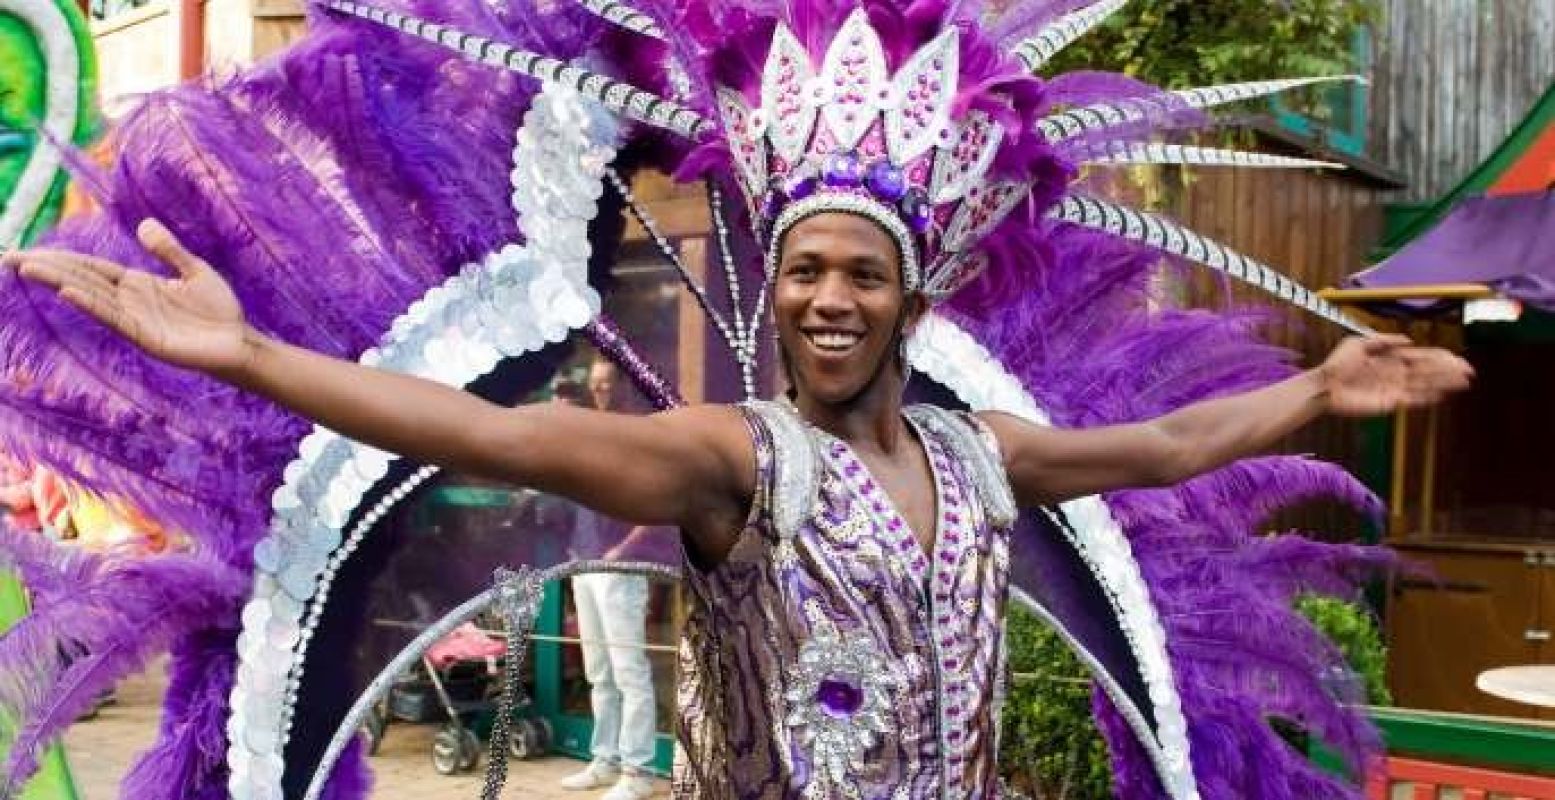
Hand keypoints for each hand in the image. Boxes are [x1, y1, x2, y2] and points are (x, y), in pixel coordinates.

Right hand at [4, 219, 253, 376]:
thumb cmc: (219, 312)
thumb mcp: (195, 271)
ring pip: (90, 296)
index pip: (89, 268)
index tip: (26, 252)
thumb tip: (143, 225)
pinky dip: (91, 305)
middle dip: (46, 268)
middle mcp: (129, 301)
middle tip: (8, 257)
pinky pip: (114, 318)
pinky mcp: (146, 338)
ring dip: (59, 282)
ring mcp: (135, 320)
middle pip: (80, 279)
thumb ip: (169, 250)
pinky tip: (69, 293)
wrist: (240, 343)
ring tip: (28, 267)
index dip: (60, 258)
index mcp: (137, 284)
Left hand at [1320, 334, 1473, 416]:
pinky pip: (1412, 400)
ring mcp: (1394, 389)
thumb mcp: (1359, 344)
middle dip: (1449, 371)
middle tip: (1469, 371)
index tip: (1458, 358)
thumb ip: (1383, 340)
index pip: (1422, 357)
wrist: (1324, 385)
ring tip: (1464, 382)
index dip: (1440, 358)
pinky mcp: (1388, 403)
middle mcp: (1396, 374)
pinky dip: (1427, 397)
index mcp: (1391, 359)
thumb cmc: (1338, 364)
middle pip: (1428, 371)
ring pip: (1425, 385)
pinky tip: (1442, 395)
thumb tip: (1408, 340)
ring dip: (1444, 383)